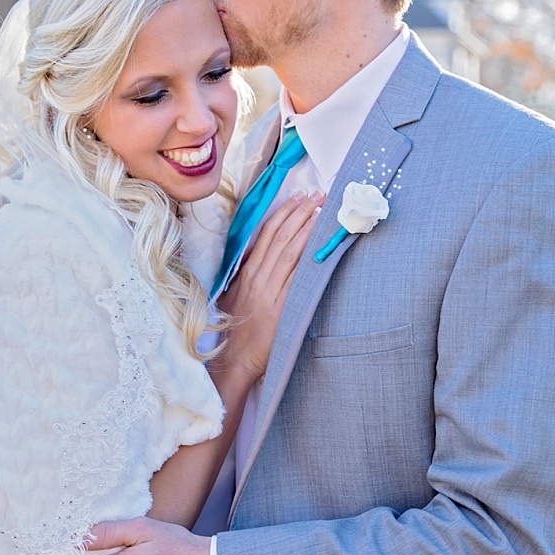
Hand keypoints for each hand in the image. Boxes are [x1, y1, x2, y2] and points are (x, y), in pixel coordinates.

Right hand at [217, 190, 323, 380]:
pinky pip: (296, 279)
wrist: (232, 359)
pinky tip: (320, 247)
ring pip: (289, 252)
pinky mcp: (280, 308)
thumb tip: (261, 256)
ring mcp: (269, 292)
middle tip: (318, 195)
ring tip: (322, 211)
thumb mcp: (235, 296)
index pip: (266, 234)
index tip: (298, 197)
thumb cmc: (235, 330)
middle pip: (280, 237)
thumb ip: (248, 275)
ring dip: (306, 229)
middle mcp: (258, 278)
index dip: (284, 213)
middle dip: (300, 212)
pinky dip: (308, 260)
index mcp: (247, 273)